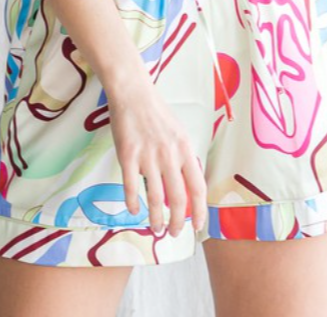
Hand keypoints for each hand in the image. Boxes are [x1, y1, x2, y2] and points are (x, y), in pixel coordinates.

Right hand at [106, 77, 207, 236]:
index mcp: (185, 149)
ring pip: (155, 197)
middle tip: (173, 233)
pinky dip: (133, 202)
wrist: (133, 93)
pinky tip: (134, 211)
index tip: (197, 226)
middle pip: (177, 198)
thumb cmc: (157, 113)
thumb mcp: (179, 134)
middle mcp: (169, 155)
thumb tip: (186, 188)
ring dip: (155, 218)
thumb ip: (183, 159)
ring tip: (155, 228)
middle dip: (176, 222)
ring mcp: (148, 155)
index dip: (199, 210)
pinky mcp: (128, 155)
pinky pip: (131, 186)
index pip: (198, 187)